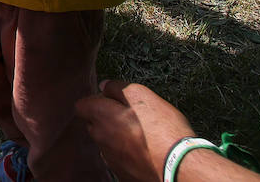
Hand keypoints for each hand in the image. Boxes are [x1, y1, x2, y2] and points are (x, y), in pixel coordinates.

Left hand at [76, 81, 196, 181]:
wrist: (177, 166)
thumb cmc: (160, 128)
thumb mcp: (141, 94)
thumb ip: (117, 87)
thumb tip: (104, 86)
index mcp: (100, 116)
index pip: (82, 106)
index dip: (96, 101)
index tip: (114, 100)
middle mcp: (100, 138)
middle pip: (94, 124)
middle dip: (106, 118)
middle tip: (131, 116)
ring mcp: (110, 158)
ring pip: (107, 142)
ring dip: (117, 137)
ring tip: (142, 135)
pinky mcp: (121, 173)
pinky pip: (119, 159)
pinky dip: (127, 154)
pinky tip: (145, 151)